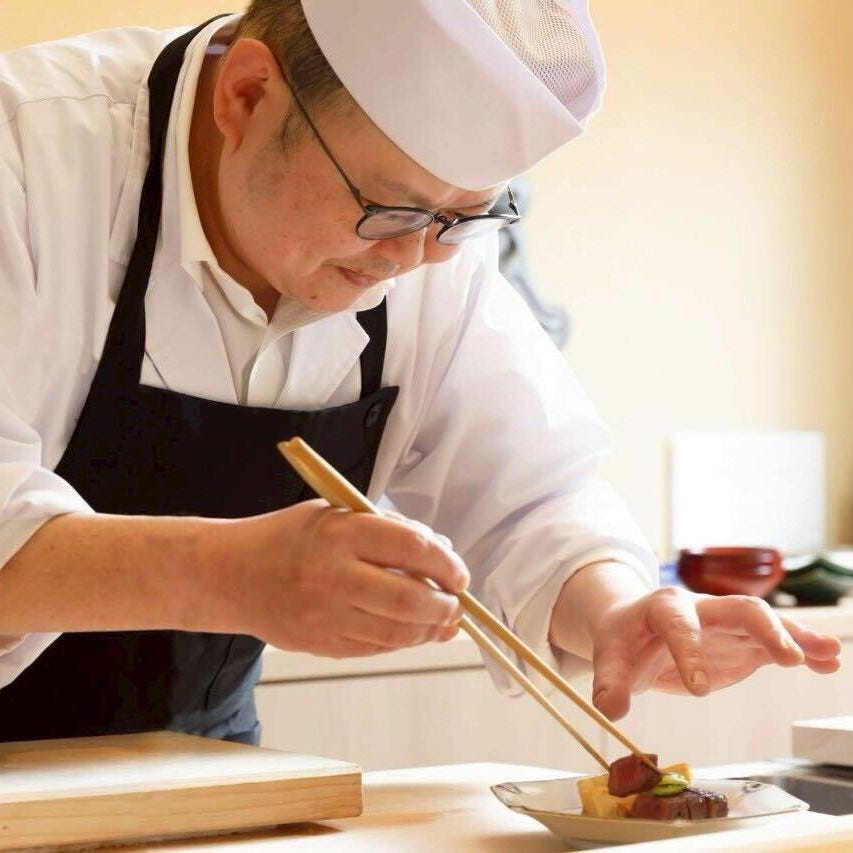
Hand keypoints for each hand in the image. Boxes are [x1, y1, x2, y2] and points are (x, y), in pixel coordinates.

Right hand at [205, 500, 467, 656]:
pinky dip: (401, 642)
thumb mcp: (335, 514)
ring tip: (442, 621)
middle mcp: (335, 575)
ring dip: (429, 629)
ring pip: (397, 632)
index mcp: (341, 533)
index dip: (446, 563)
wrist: (231, 574)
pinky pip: (375, 648)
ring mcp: (326, 615)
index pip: (412, 548)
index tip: (459, 573)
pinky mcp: (321, 643)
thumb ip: (386, 530)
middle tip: (456, 604)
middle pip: (410, 599)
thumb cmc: (288, 538)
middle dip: (445, 606)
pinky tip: (411, 631)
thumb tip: (440, 552)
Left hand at [590, 586, 841, 719]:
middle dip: (764, 628)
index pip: (678, 624)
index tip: (698, 689)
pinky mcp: (742, 643)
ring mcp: (726, 624)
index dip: (688, 652)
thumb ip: (609, 682)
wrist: (634, 627)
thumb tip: (610, 709)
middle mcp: (701, 608)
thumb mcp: (610, 658)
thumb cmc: (624, 641)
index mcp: (663, 607)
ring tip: (829, 652)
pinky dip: (803, 650)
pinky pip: (775, 642)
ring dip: (796, 635)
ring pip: (766, 622)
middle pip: (738, 608)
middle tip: (788, 655)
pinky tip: (828, 663)